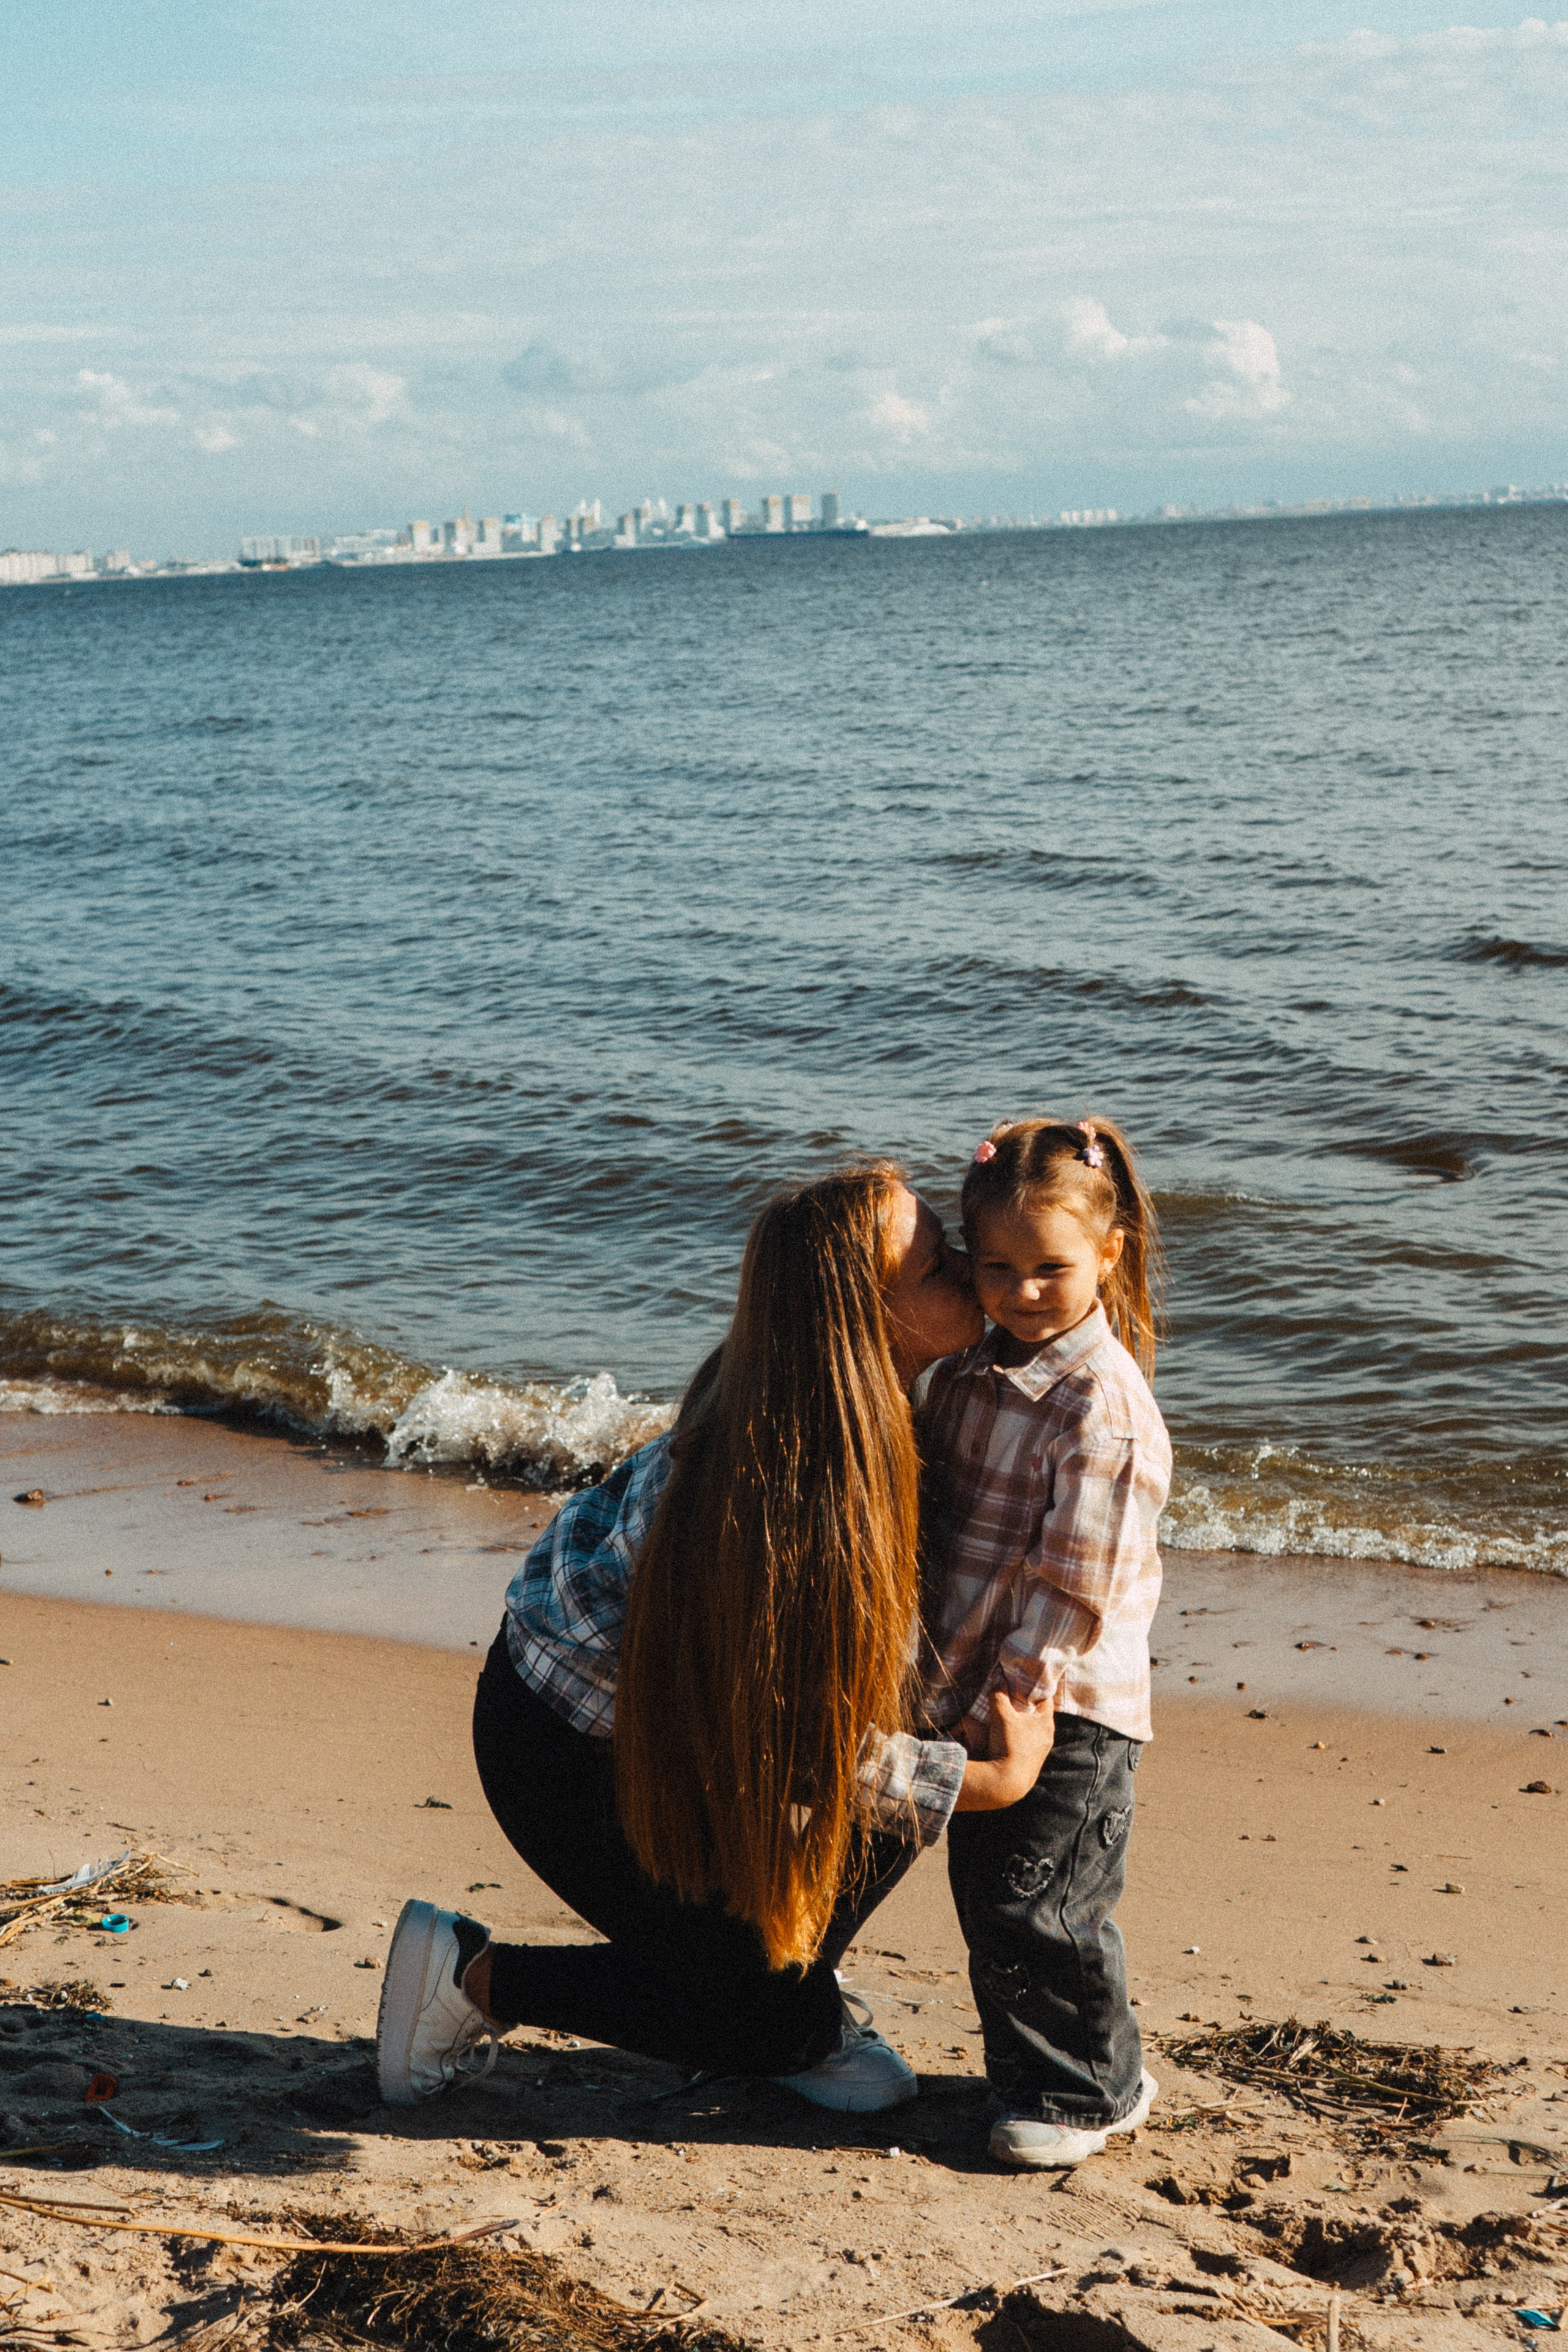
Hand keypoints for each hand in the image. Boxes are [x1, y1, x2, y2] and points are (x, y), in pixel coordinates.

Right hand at [952, 1690, 1054, 1811]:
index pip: (1045, 1698)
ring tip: (1009, 1714)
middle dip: (1027, 1704)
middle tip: (1013, 1694)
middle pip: (1039, 1713)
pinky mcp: (1032, 1761)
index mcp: (1045, 1722)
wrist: (1008, 1781)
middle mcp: (1047, 1736)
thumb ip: (999, 1696)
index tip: (1023, 1681)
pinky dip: (1021, 1735)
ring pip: (1034, 1729)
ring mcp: (1041, 1750)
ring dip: (1023, 1721)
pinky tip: (1009, 1735)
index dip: (1035, 1688)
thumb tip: (998, 1680)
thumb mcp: (1001, 1716)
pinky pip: (1029, 1742)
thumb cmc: (1009, 1745)